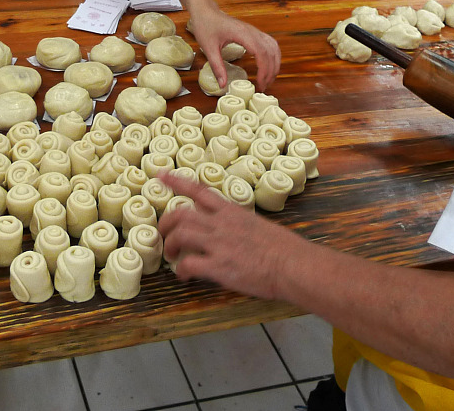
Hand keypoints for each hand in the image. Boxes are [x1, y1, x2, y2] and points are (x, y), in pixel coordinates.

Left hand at [158, 172, 304, 301]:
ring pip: (180, 235)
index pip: (198, 190)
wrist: (293, 265)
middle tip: (162, 232)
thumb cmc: (284, 249)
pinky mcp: (219, 266)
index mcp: (232, 212)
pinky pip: (188, 264)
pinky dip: (181, 270)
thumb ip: (238, 226)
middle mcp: (221, 224)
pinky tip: (184, 276)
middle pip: (181, 214)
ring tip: (171, 256)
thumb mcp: (258, 226)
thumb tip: (230, 234)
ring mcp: (219, 244)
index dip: (176, 182)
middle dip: (166, 222)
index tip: (160, 176)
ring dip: (170, 245)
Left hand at [187, 7, 280, 89]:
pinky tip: (269, 65)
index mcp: (243, 34)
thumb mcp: (208, 48)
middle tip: (263, 87)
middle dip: (270, 71)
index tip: (260, 84)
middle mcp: (252, 32)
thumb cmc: (206, 25)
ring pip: (273, 48)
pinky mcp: (253, 32)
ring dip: (274, 64)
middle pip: (270, 52)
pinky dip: (273, 55)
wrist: (206, 11)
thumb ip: (217, 67)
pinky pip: (270, 43)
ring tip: (268, 79)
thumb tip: (223, 85)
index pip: (261, 53)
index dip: (264, 70)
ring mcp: (254, 31)